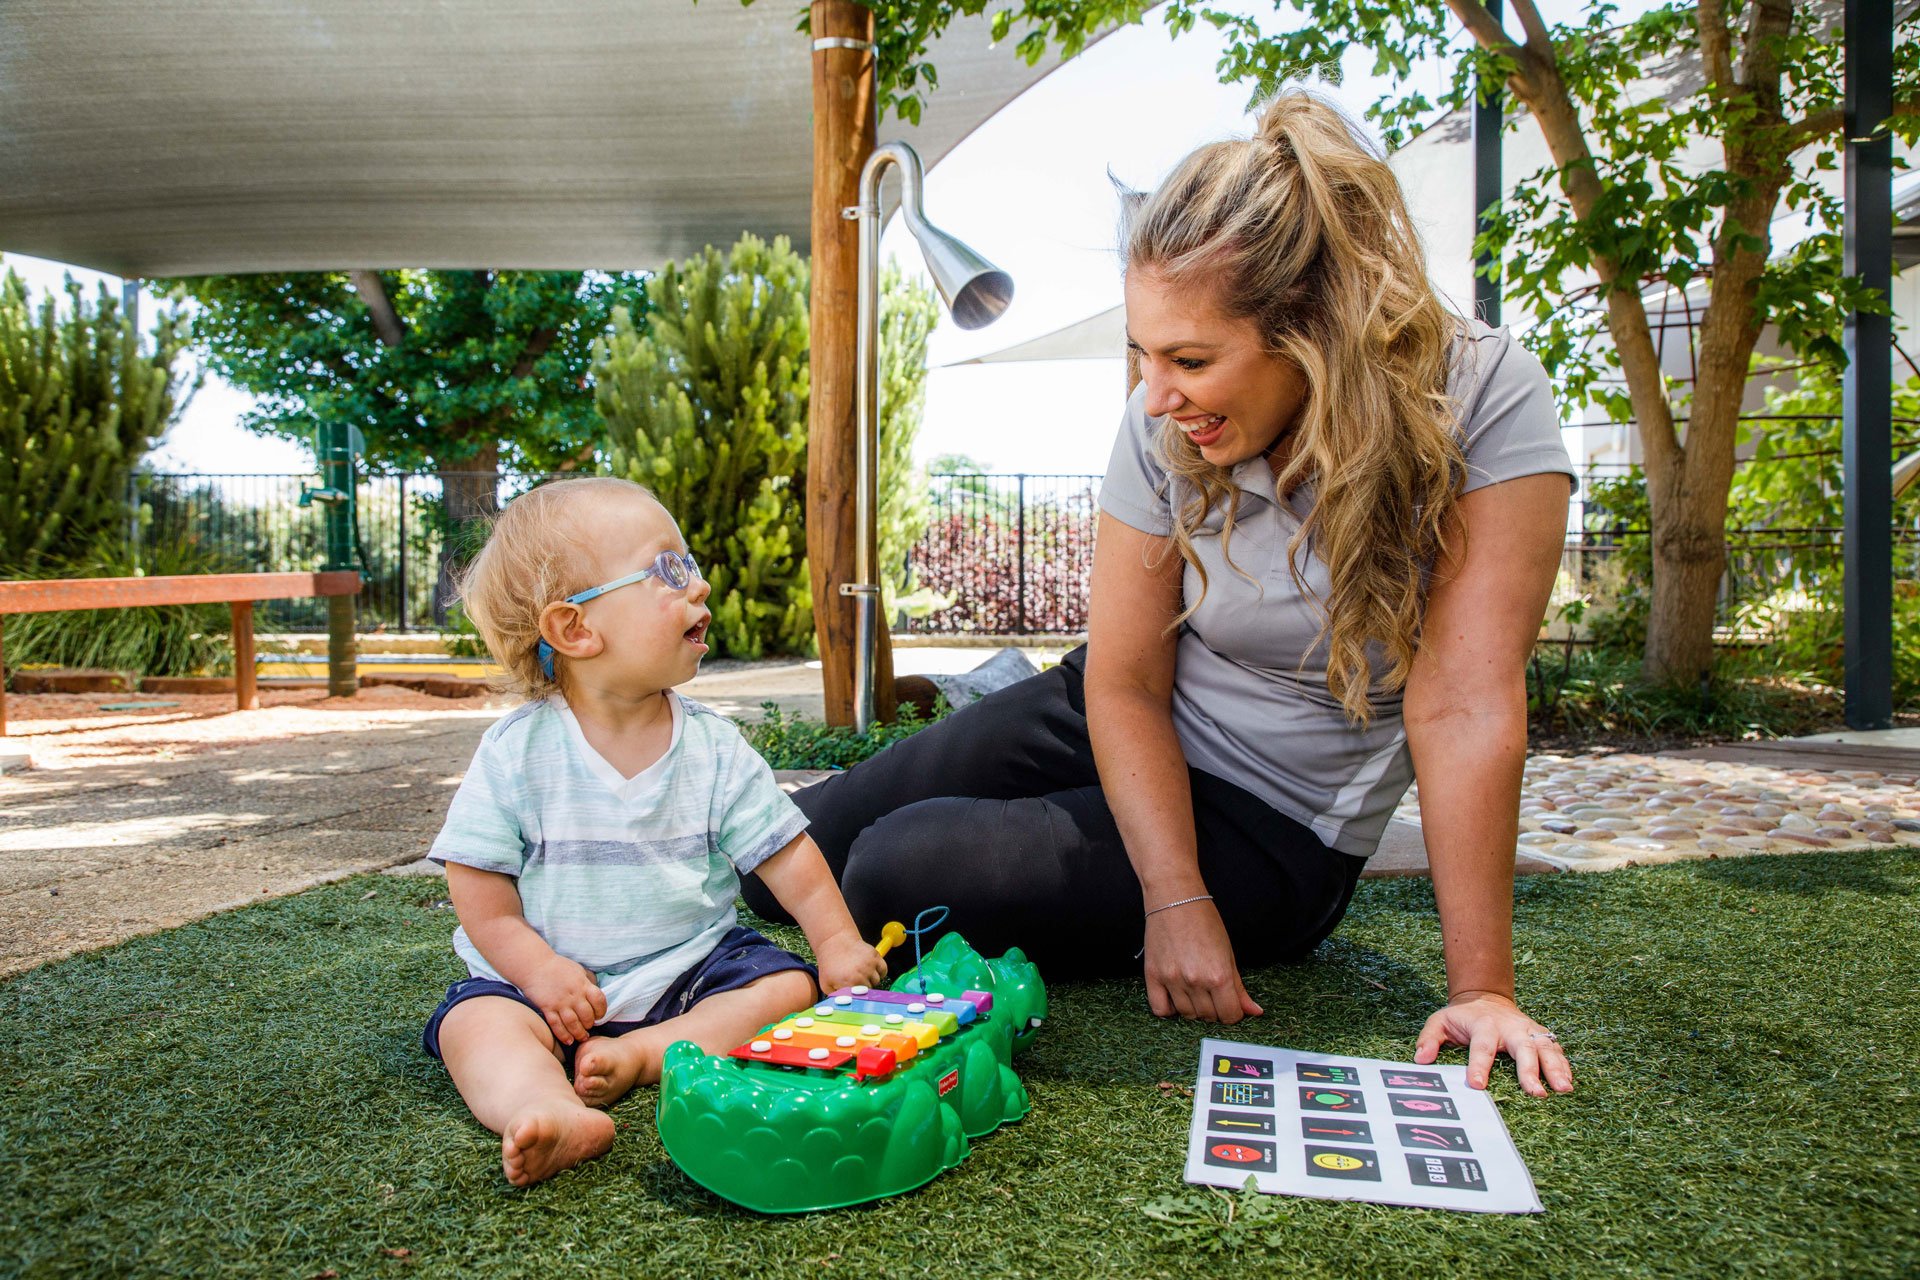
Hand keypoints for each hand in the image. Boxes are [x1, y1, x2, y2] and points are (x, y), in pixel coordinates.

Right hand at [518, 953, 606, 1044]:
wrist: (535, 966)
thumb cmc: (558, 967)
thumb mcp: (578, 970)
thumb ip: (588, 982)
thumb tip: (596, 992)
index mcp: (583, 984)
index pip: (599, 1001)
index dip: (601, 1011)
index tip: (599, 1015)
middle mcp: (573, 995)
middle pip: (587, 1016)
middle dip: (589, 1024)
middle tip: (588, 1027)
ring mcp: (560, 1003)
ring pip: (573, 1024)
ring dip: (579, 1033)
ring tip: (581, 1037)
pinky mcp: (547, 1009)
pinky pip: (557, 1026)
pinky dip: (563, 1035)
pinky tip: (568, 1040)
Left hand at [813, 930, 887, 994]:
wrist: (835, 941)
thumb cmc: (830, 963)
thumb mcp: (825, 984)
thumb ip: (835, 998)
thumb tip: (843, 1006)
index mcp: (848, 984)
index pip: (859, 999)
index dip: (857, 997)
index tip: (854, 995)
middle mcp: (860, 975)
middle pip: (869, 990)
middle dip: (862, 988)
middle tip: (854, 981)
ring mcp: (869, 965)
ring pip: (876, 981)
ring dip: (871, 979)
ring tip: (860, 973)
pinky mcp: (875, 956)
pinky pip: (883, 970)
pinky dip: (880, 971)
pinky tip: (871, 969)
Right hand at [1142, 899, 1262, 1023]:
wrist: (1174, 897)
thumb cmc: (1204, 920)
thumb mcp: (1228, 953)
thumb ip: (1239, 987)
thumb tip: (1255, 1012)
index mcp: (1219, 975)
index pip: (1230, 1015)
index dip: (1234, 1014)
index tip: (1231, 1006)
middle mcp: (1196, 980)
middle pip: (1208, 1016)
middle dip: (1215, 1010)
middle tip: (1213, 995)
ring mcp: (1172, 979)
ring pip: (1187, 1014)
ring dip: (1194, 1010)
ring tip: (1196, 992)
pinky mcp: (1152, 975)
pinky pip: (1160, 1009)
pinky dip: (1169, 1009)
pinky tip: (1176, 998)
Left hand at [1414, 991, 1573, 1096]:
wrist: (1485, 997)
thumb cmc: (1463, 1017)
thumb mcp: (1440, 1021)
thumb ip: (1429, 1038)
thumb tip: (1421, 1060)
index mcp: (1484, 1025)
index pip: (1481, 1047)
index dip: (1478, 1066)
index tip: (1476, 1085)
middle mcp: (1510, 1027)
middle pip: (1523, 1048)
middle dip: (1529, 1071)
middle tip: (1536, 1093)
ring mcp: (1528, 1030)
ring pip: (1546, 1047)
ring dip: (1556, 1068)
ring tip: (1564, 1089)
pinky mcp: (1540, 1035)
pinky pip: (1555, 1049)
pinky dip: (1564, 1065)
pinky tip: (1569, 1082)